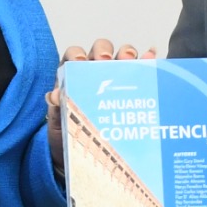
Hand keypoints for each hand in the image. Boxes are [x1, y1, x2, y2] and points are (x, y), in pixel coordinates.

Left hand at [49, 37, 159, 172]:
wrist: (80, 155)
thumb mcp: (58, 121)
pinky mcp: (132, 90)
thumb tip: (55, 96)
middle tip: (104, 60)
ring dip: (127, 53)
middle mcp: (94, 73)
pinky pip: (141, 72)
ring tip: (130, 59)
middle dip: (103, 51)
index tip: (80, 61)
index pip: (74, 55)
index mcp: (73, 76)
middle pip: (100, 51)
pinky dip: (147, 62)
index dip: (76, 53)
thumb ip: (56, 108)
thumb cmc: (67, 133)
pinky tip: (151, 58)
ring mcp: (115, 80)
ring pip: (122, 57)